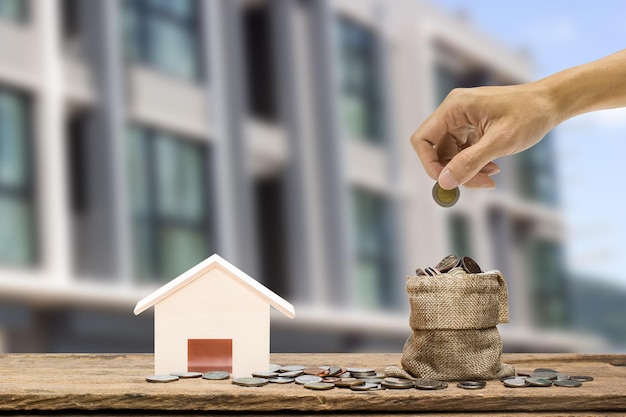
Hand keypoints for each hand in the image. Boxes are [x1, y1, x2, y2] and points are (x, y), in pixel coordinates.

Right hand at [410, 83, 556, 188]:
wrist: (552, 103)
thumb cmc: (529, 114)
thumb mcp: (500, 142)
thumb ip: (470, 162)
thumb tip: (445, 182)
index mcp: (454, 107)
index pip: (422, 140)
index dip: (429, 164)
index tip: (447, 182)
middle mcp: (454, 112)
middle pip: (437, 151)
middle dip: (454, 171)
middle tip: (480, 183)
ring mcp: (462, 120)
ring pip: (450, 155)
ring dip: (466, 170)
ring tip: (491, 176)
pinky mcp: (472, 127)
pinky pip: (463, 152)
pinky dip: (475, 164)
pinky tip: (493, 168)